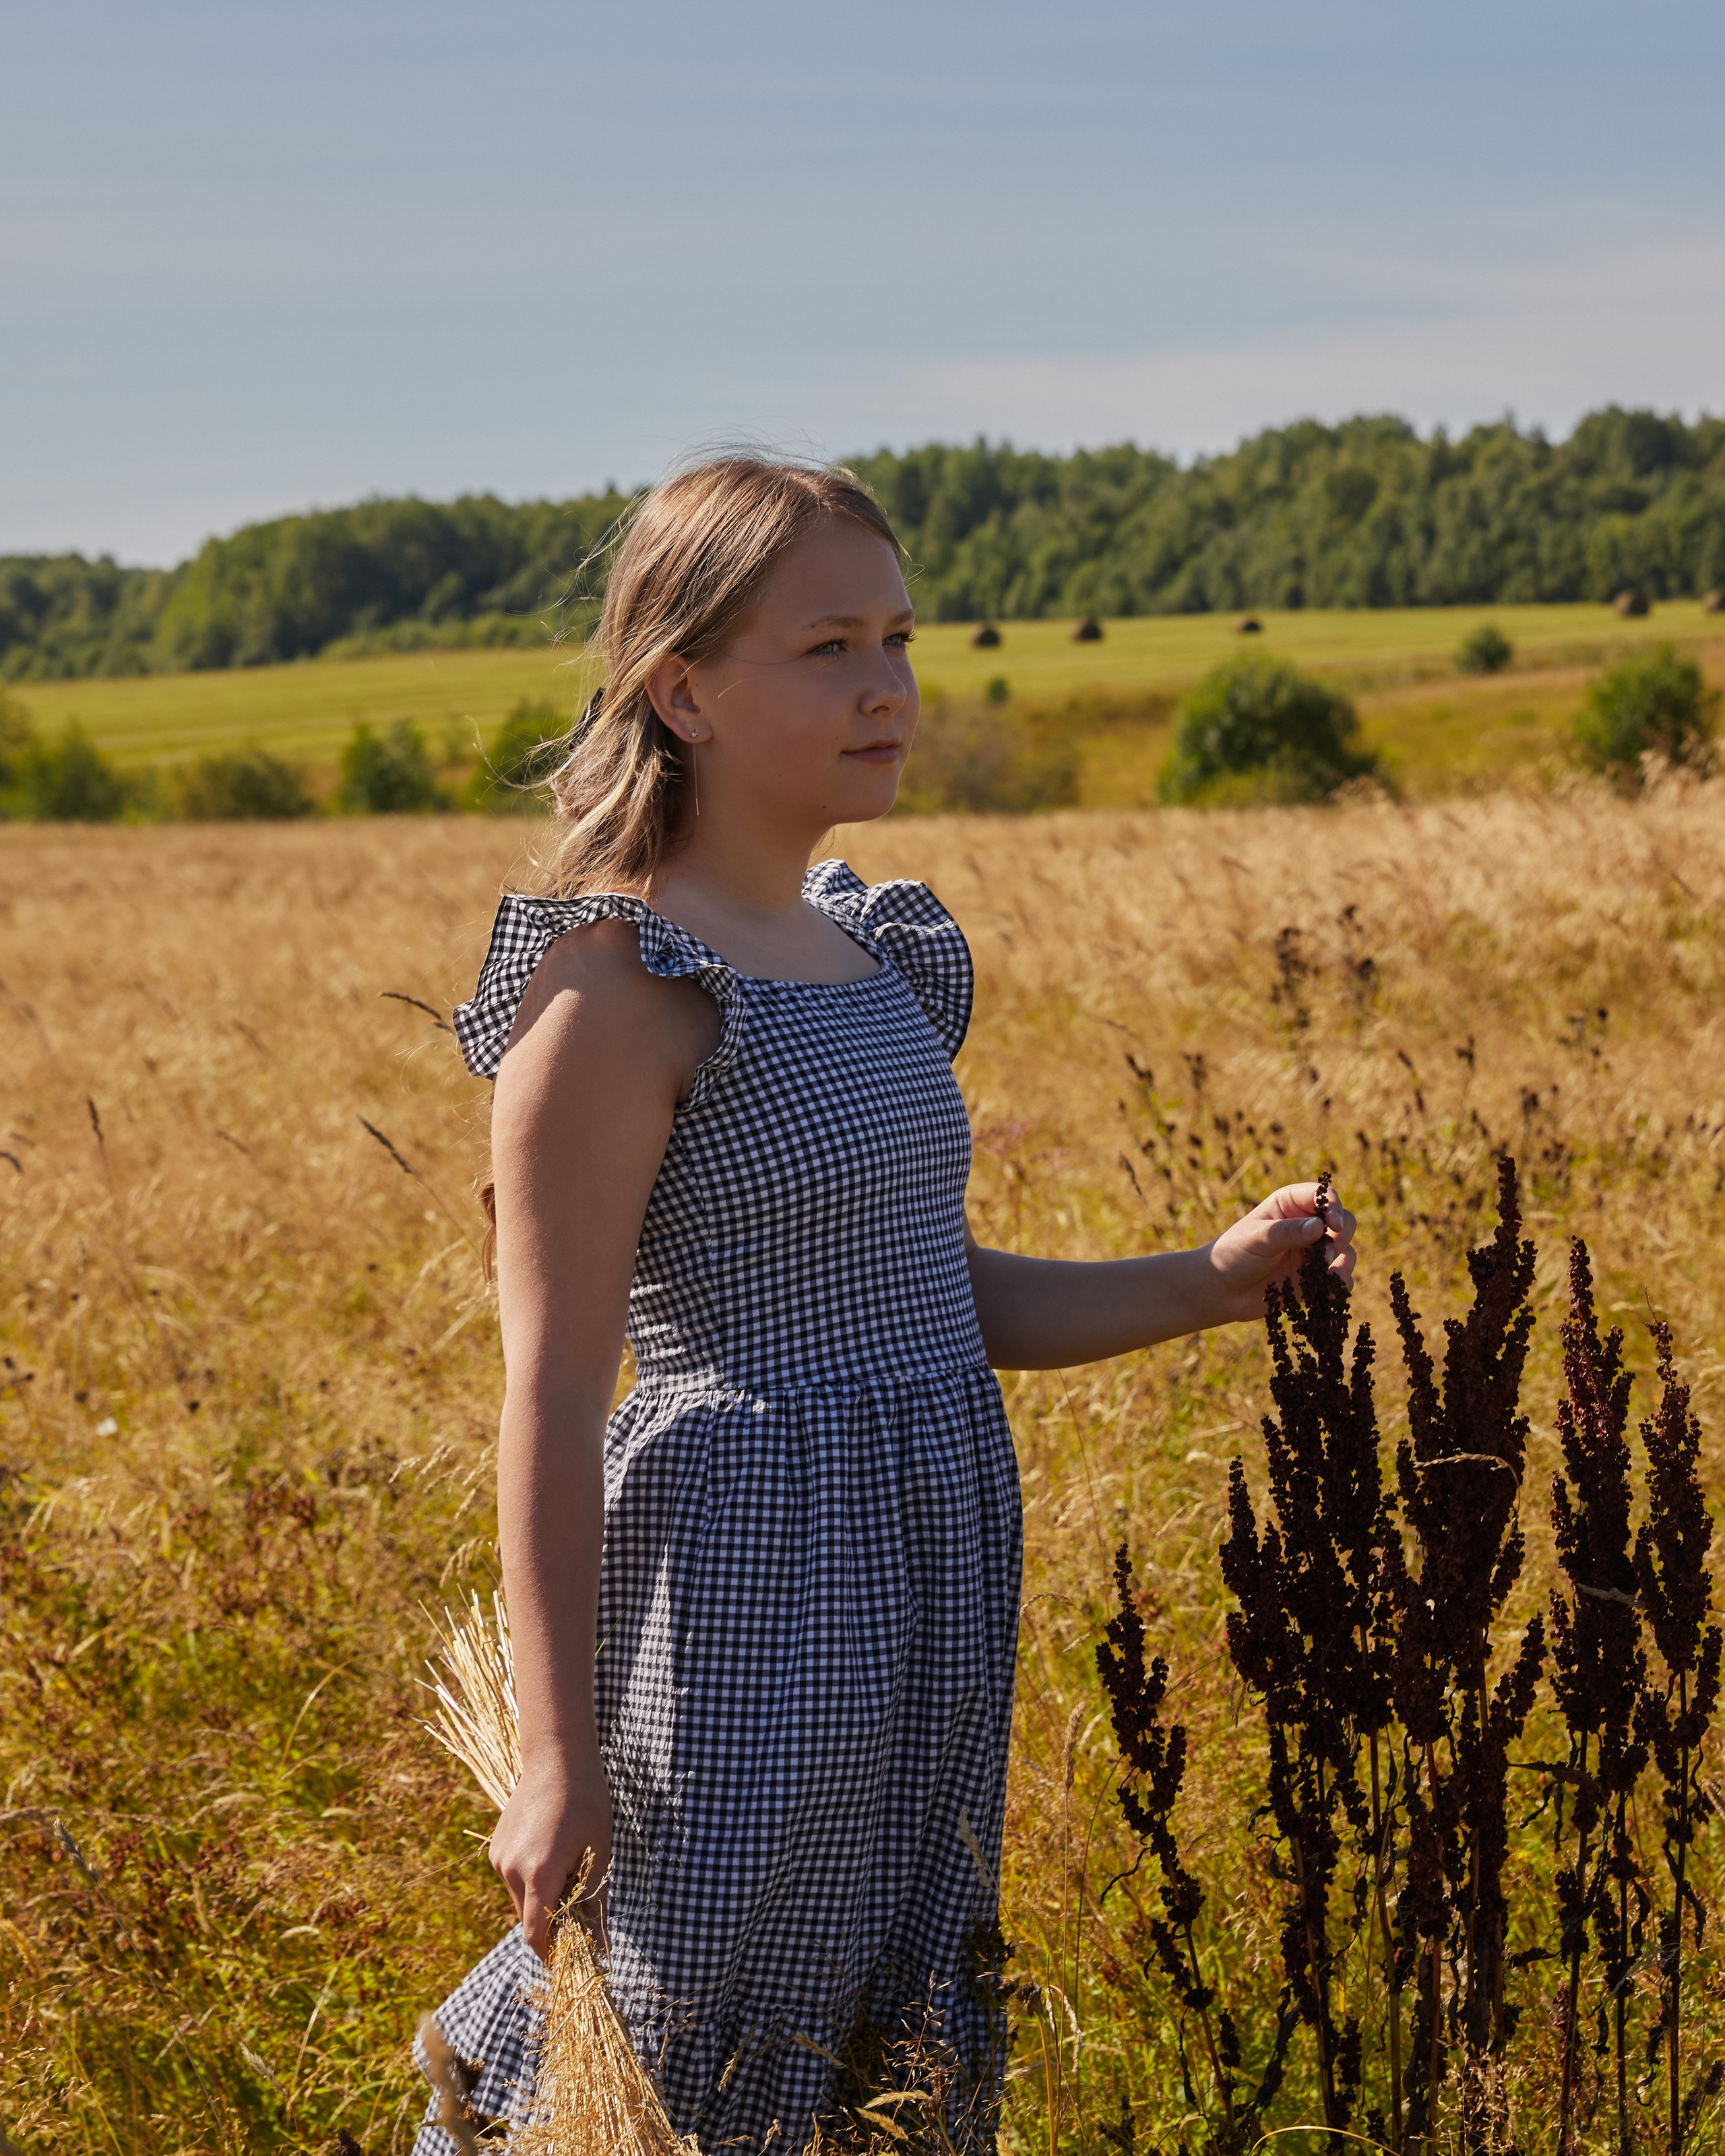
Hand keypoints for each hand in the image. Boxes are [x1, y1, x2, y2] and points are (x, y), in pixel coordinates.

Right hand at [489, 1749, 612, 1962]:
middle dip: (552, 1923)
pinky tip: (552, 1852)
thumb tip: (602, 1949)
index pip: (536, 1934)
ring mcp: (499, 1858)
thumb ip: (596, 1903)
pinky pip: (512, 1879)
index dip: (553, 1952)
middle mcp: (510, 1869)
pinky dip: (531, 1881)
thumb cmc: (586, 1802)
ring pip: (519, 1899)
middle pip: (528, 1919)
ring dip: (541, 1900)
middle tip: (580, 1906)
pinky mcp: (495, 1848)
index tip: (573, 1956)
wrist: (557, 1757)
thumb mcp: (600, 1853)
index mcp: (539, 1872)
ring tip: (568, 1868)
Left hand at [1200, 1181, 1357, 1325]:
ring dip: (1344, 1261)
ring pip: (1346, 1250)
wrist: (1222, 1291)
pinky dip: (1341, 1283)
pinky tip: (1329, 1289)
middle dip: (1340, 1236)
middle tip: (1324, 1255)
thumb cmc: (1234, 1255)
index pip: (1324, 1196)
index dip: (1334, 1207)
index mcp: (1291, 1205)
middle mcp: (1307, 1225)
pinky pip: (1340, 1279)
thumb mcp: (1258, 1239)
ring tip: (1326, 1273)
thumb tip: (1319, 1226)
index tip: (1333, 1225)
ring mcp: (1313, 1252)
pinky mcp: (1315, 1277)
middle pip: (1343, 1221)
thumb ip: (1288, 1232)